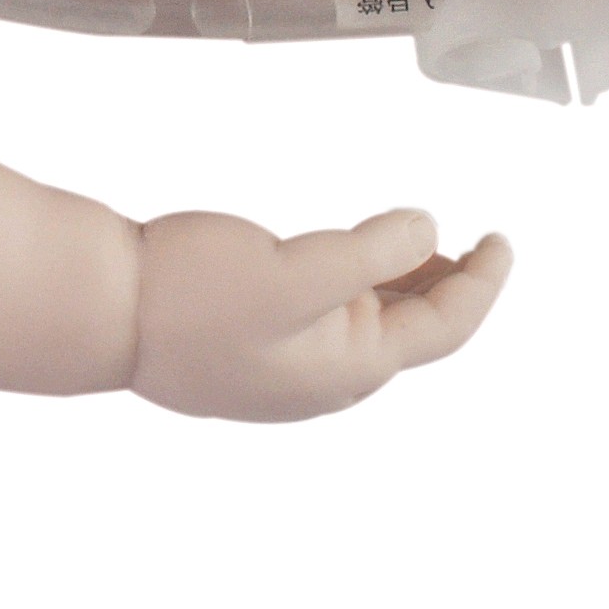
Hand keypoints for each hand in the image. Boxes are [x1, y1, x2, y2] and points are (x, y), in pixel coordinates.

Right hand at [129, 206, 511, 421]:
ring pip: (372, 326)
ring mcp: (291, 369)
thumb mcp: (296, 267)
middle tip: (469, 240)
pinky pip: (330, 322)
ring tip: (419, 243)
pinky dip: (359, 288)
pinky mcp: (257, 351)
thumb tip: (428, 230)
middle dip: (449, 285)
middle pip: (414, 333)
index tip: (504, 241)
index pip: (445, 327)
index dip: (483, 283)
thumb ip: (372, 252)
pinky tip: (350, 264)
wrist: (103, 316)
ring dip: (404, 284)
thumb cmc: (190, 296)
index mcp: (350, 367)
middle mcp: (328, 379)